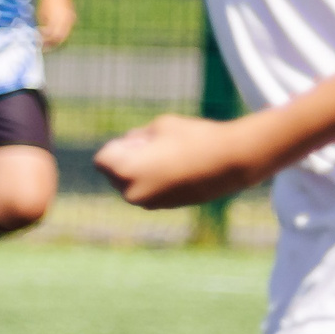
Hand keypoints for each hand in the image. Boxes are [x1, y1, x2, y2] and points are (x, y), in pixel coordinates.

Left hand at [39, 0, 75, 48]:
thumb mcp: (41, 13)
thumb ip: (43, 25)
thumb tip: (43, 35)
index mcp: (57, 21)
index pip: (52, 37)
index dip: (45, 41)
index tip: (38, 42)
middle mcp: (66, 22)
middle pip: (60, 39)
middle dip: (51, 43)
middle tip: (44, 45)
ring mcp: (71, 20)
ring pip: (65, 35)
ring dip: (57, 39)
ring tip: (48, 40)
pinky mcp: (73, 17)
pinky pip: (68, 29)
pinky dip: (61, 33)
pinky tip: (54, 32)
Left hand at [92, 113, 264, 208]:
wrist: (232, 161)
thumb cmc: (194, 138)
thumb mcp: (159, 126)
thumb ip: (136, 137)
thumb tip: (128, 147)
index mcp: (126, 171)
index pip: (102, 159)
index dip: (119, 146)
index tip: (142, 141)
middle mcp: (132, 193)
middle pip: (114, 173)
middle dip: (126, 159)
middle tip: (157, 146)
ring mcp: (149, 203)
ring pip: (131, 184)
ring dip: (140, 170)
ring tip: (170, 156)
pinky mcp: (165, 207)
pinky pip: (148, 191)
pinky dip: (154, 180)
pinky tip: (178, 168)